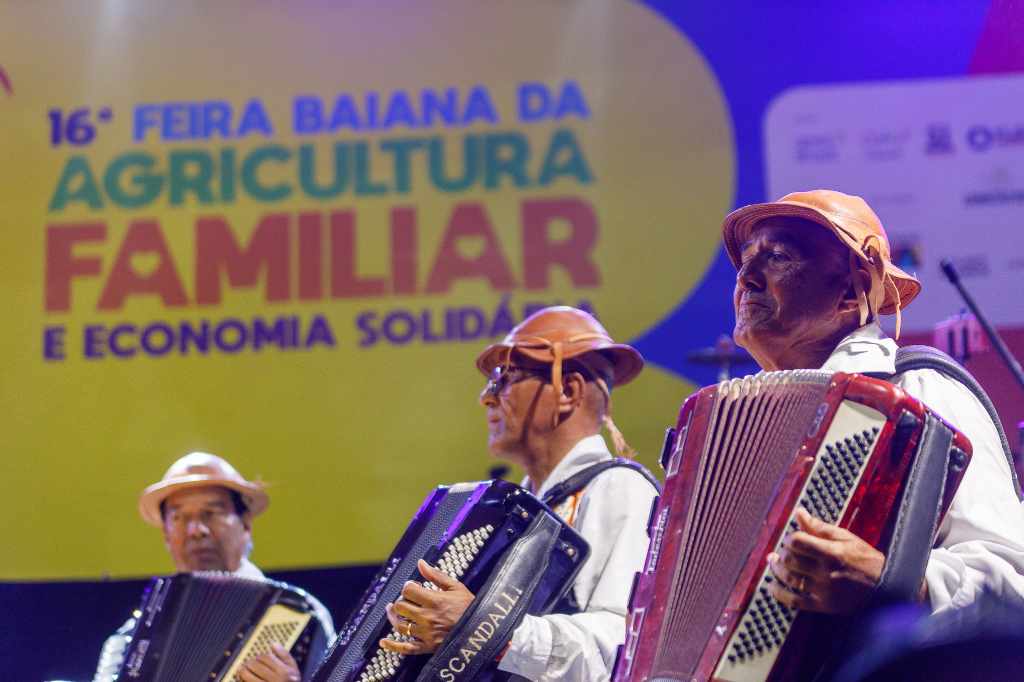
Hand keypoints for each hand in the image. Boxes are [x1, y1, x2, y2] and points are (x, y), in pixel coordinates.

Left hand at [238, 643, 300, 681]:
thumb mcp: (293, 670)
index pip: (265, 657)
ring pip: (245, 674)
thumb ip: (285, 656)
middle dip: (249, 663)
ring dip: (242, 671)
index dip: (259, 656)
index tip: (257, 659)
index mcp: (284, 673)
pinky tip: (242, 679)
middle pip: (254, 664)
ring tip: (243, 671)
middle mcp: (275, 681)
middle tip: (248, 664)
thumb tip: (273, 644)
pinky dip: (241, 680)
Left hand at [379, 559, 474, 654]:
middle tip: (408, 599)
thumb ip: (436, 575)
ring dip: (394, 617)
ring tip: (393, 611)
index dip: (408, 586)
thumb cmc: (469, 607)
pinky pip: (405, 648)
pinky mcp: (426, 646)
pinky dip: (392, 646)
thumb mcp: (456, 587)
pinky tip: (383, 641)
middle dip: (402, 600)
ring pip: (400, 625)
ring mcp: (425, 633)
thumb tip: (421, 563)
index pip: (408, 590)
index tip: (414, 586)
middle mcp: (427, 617)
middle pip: (401, 606)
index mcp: (434, 601)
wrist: (481, 630)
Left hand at [767, 507, 884, 613]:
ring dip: (776, 570)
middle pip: (791, 560)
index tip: (792, 539)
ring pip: (790, 579)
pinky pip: (795, 601)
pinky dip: (780, 594)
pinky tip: (772, 587)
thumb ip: (819, 527)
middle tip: (782, 551)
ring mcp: (824, 591)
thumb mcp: (846, 538)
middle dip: (782, 553)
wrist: (887, 588)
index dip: (790, 538)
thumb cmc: (866, 559)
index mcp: (832, 552)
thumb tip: (799, 512)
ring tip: (773, 563)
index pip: (797, 542)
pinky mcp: (824, 606)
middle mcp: (826, 572)